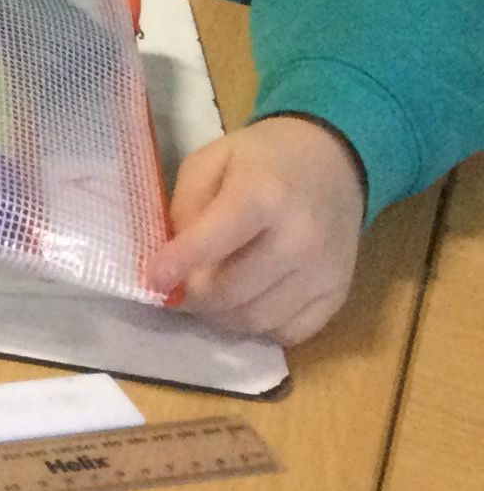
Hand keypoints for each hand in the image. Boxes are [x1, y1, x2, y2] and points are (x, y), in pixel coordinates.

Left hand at [148, 115, 364, 342]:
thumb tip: (173, 260)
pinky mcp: (339, 292)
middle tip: (176, 291)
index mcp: (264, 194)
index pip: (215, 240)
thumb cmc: (261, 159)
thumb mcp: (211, 160)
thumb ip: (187, 206)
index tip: (151, 280)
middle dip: (192, 298)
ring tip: (206, 296)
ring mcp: (325, 270)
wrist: (333, 162)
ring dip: (221, 317)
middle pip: (232, 291)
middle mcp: (300, 237)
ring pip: (257, 319)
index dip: (178, 264)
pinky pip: (290, 332)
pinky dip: (258, 326)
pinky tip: (245, 302)